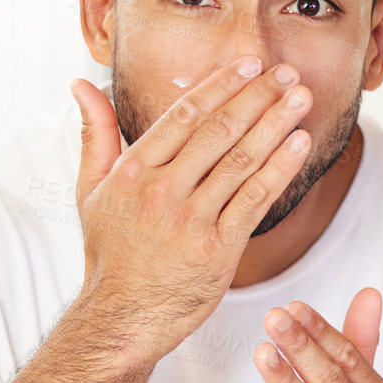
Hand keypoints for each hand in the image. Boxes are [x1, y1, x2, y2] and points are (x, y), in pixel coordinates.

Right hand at [68, 56, 313, 367]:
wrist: (122, 318)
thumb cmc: (111, 254)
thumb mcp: (91, 192)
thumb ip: (95, 135)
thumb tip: (80, 84)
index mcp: (133, 172)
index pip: (184, 115)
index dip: (221, 86)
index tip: (249, 64)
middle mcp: (161, 191)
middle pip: (218, 131)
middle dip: (257, 97)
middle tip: (286, 72)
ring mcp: (191, 220)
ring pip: (241, 161)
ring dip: (276, 125)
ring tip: (302, 99)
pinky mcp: (218, 249)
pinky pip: (255, 199)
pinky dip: (280, 169)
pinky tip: (298, 145)